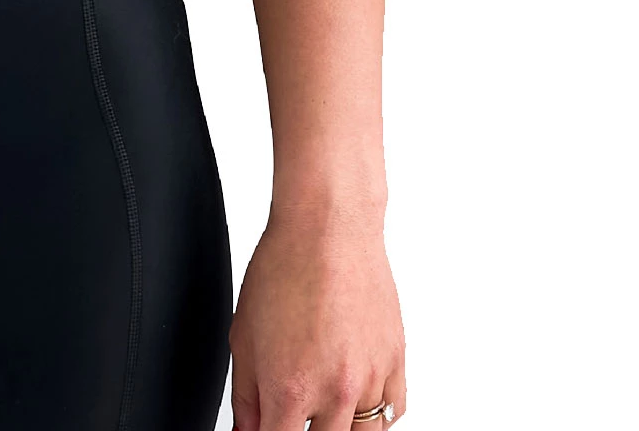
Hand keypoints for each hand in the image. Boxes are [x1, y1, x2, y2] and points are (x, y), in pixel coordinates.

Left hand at [228, 200, 406, 428]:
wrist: (328, 228)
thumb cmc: (284, 268)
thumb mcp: (243, 334)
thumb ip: (246, 396)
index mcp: (290, 388)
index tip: (263, 427)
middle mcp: (335, 393)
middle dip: (302, 430)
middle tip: (292, 410)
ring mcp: (369, 380)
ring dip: (338, 428)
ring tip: (321, 410)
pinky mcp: (395, 364)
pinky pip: (392, 414)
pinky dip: (373, 415)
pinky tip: (354, 400)